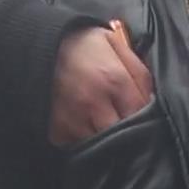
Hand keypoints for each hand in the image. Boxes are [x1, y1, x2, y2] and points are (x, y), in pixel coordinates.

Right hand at [49, 26, 154, 146]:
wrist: (35, 42)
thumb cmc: (80, 43)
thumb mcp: (115, 44)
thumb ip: (139, 73)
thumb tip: (153, 101)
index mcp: (113, 80)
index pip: (141, 115)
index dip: (146, 118)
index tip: (143, 116)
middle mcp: (93, 104)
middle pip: (123, 136)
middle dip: (127, 133)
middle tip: (124, 123)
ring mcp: (73, 121)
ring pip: (102, 145)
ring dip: (105, 138)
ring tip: (100, 120)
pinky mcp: (56, 132)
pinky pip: (78, 146)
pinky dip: (83, 139)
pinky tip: (82, 123)